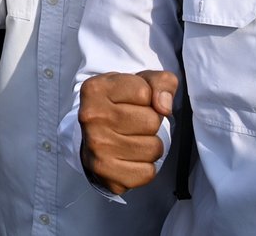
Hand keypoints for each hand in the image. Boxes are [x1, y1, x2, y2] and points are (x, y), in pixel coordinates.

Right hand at [77, 70, 178, 194]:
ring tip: (134, 139)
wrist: (95, 138)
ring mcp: (96, 147)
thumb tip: (164, 107)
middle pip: (151, 121)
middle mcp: (91, 117)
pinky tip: (130, 158)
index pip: (144, 92)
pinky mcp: (106, 172)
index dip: (148, 98)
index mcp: (96, 89)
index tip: (134, 102)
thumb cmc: (121, 107)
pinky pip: (148, 172)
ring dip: (151, 145)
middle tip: (135, 123)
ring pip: (153, 148)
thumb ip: (162, 82)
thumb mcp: (141, 83)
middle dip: (151, 123)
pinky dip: (145, 166)